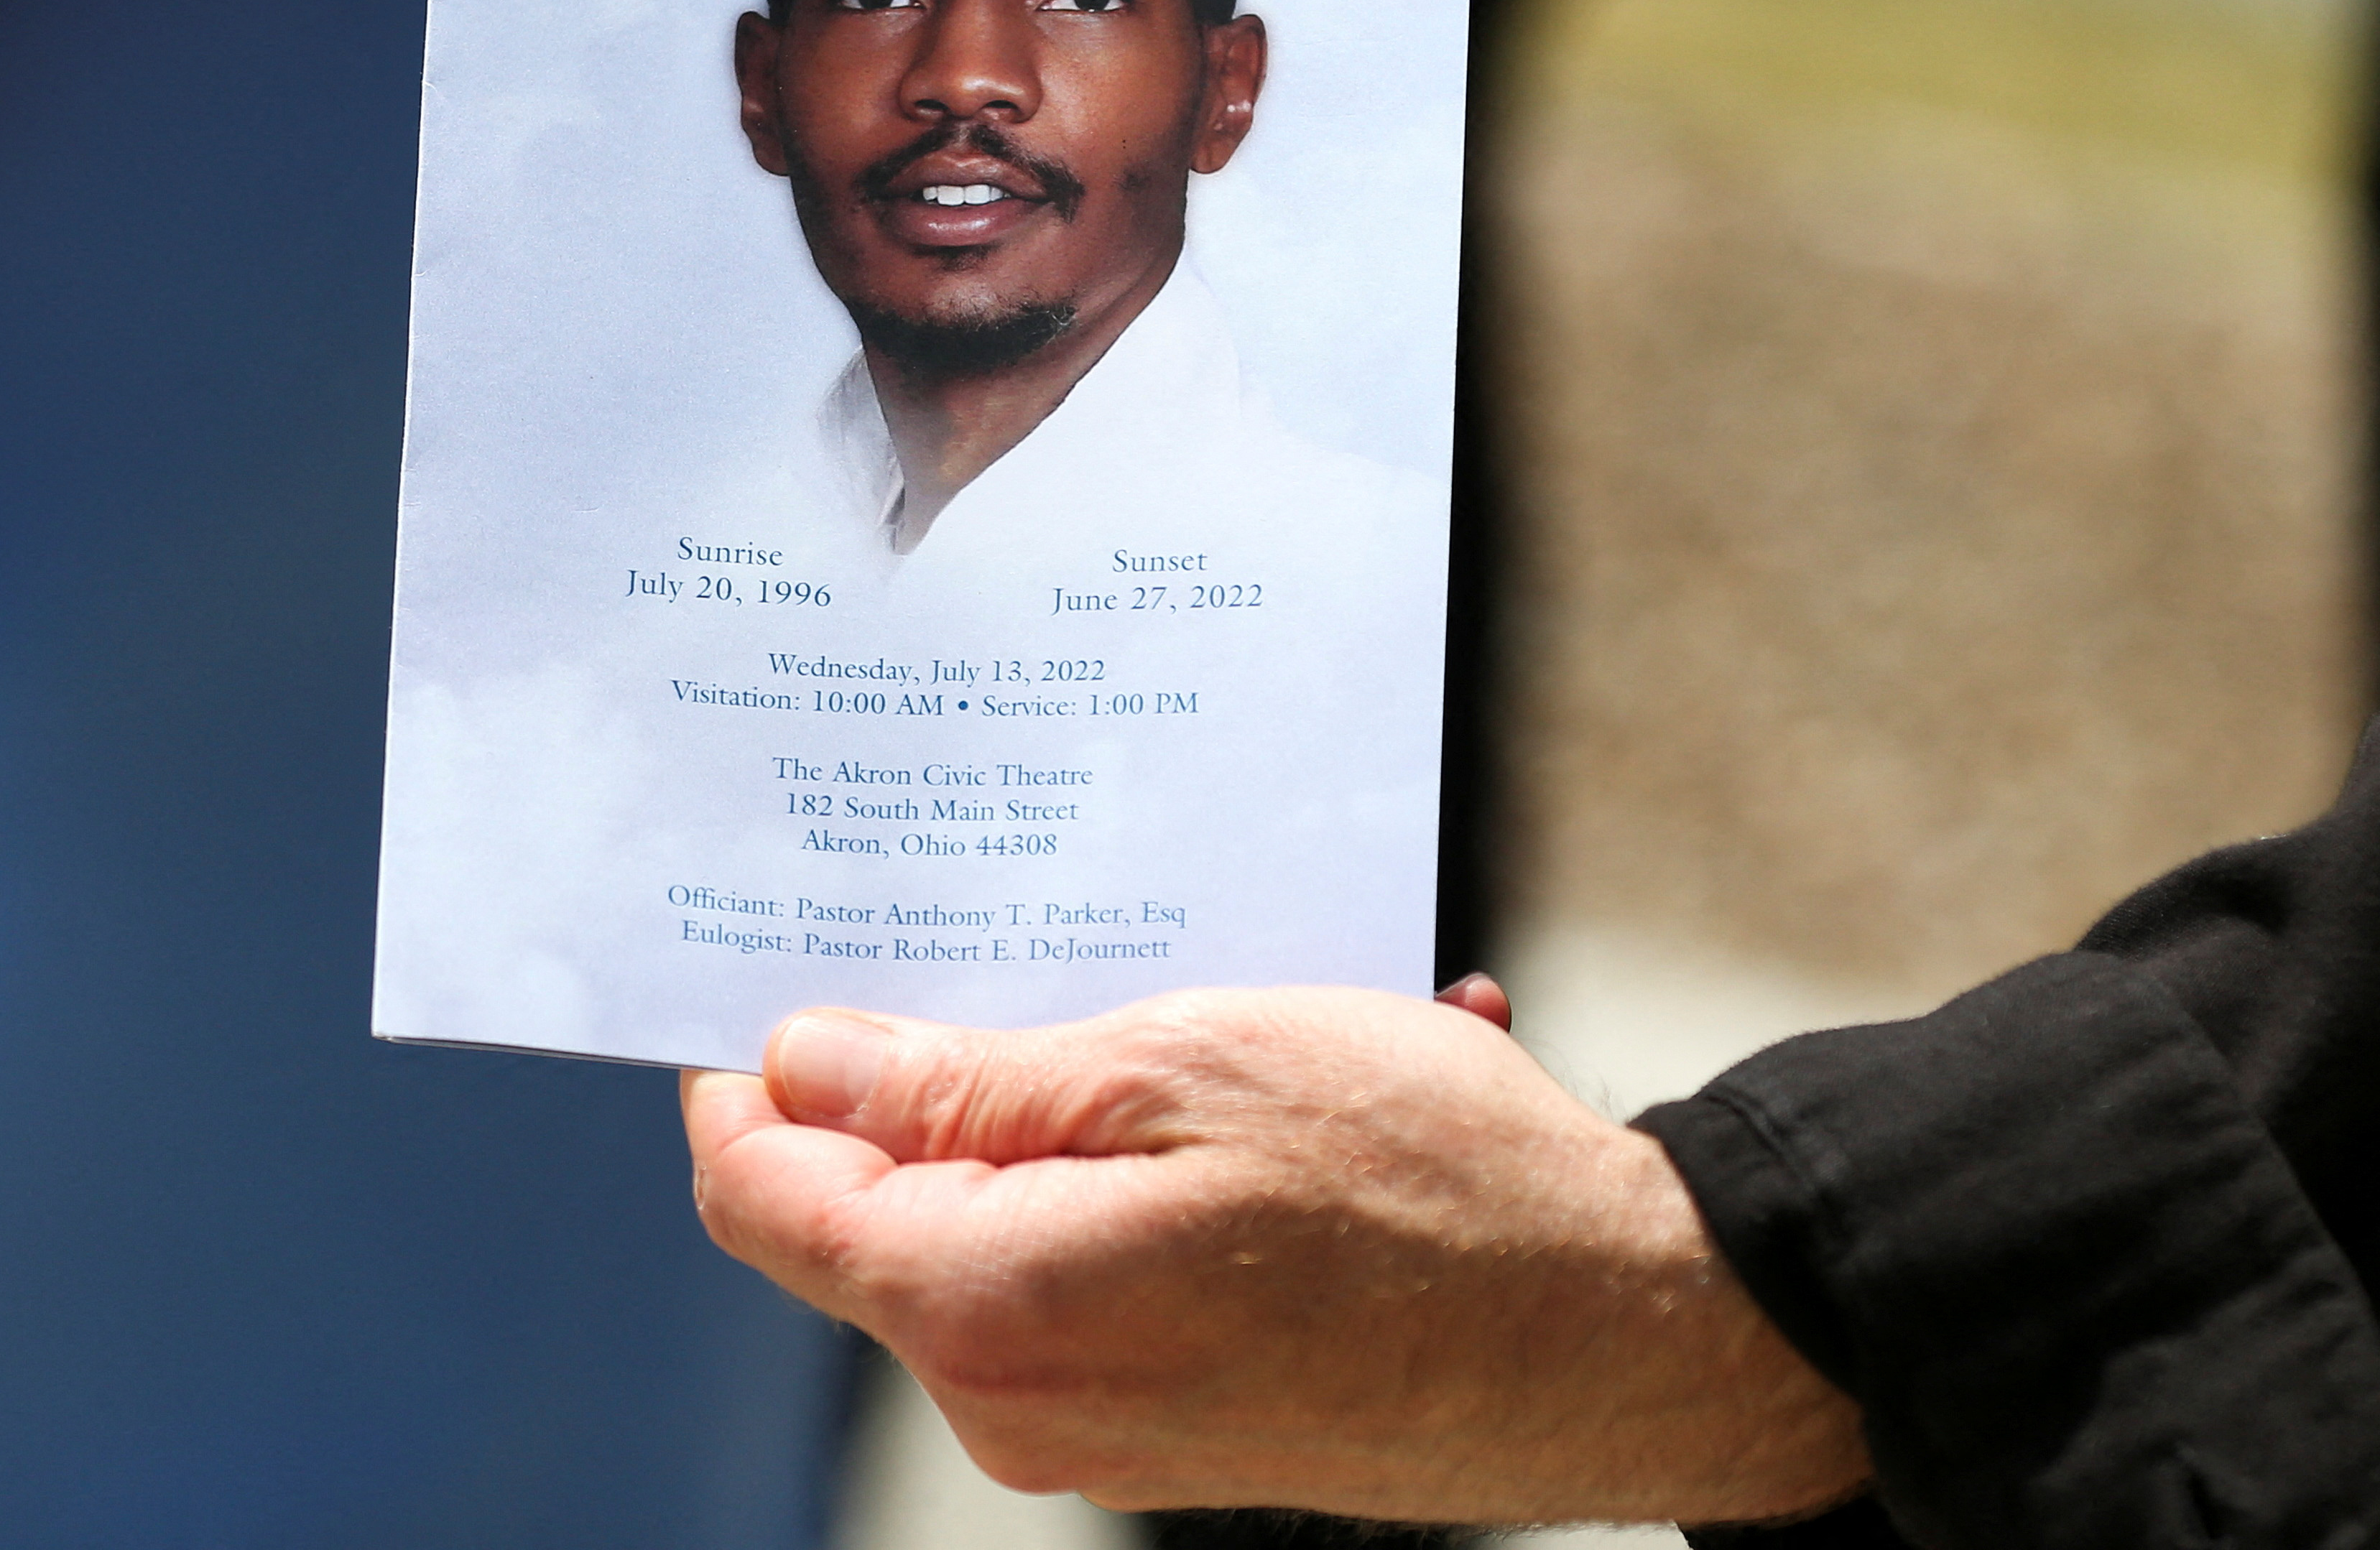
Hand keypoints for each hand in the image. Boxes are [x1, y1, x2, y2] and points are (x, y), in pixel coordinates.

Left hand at [683, 984, 1868, 1525]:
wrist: (1632, 1329)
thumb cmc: (1430, 1185)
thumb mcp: (1176, 1066)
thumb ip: (960, 1087)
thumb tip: (802, 1066)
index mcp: (987, 1307)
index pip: (763, 1195)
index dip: (746, 1077)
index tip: (775, 967)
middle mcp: (1017, 1400)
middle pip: (866, 1221)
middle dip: (913, 1084)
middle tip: (1014, 950)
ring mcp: (1097, 1429)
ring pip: (982, 1241)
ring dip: (1050, 1120)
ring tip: (1190, 1018)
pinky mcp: (1174, 1426)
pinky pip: (1083, 1278)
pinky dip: (1132, 1181)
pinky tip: (1255, 1106)